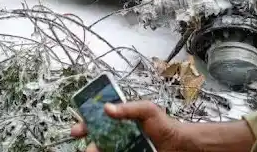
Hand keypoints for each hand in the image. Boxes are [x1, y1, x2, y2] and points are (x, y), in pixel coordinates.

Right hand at [70, 100, 197, 151]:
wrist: (179, 146)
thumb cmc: (164, 124)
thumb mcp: (147, 110)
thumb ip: (128, 108)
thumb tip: (107, 107)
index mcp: (120, 118)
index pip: (97, 119)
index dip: (85, 124)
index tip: (77, 131)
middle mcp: (119, 134)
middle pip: (97, 139)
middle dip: (89, 145)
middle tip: (87, 150)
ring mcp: (123, 149)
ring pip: (104, 150)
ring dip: (97, 151)